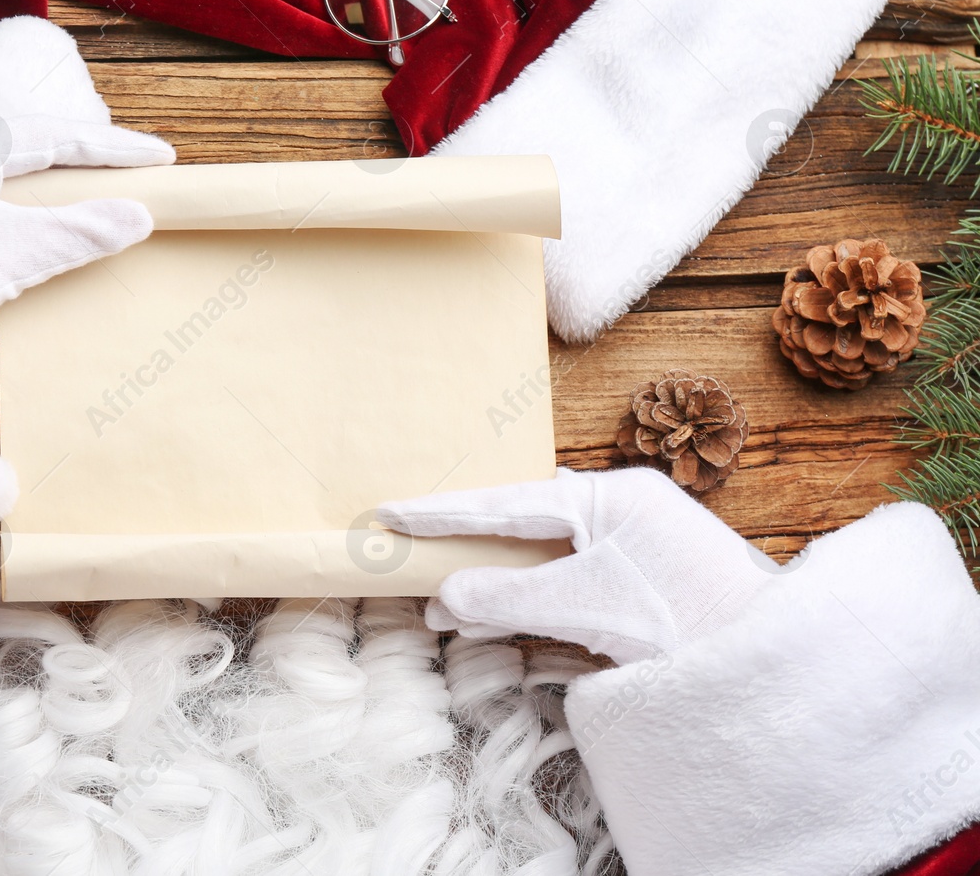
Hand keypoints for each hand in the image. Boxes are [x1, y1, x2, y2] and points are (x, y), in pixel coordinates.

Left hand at [0, 113, 171, 379]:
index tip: (162, 156)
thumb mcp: (7, 257)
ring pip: (9, 192)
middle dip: (87, 163)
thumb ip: (77, 232)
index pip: (44, 137)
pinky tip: (60, 244)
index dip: (110, 147)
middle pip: (27, 156)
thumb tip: (140, 216)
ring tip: (112, 200)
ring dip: (62, 198)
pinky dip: (33, 229)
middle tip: (142, 171)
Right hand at [377, 467, 772, 662]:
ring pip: (542, 555)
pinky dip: (526, 598)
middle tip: (411, 555)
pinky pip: (565, 578)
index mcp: (609, 494)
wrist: (766, 661)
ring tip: (442, 607)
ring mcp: (632, 544)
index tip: (390, 511)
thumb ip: (506, 596)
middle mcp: (620, 508)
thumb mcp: (581, 605)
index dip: (444, 511)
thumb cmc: (681, 620)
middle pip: (522, 523)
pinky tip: (494, 614)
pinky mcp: (639, 581)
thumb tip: (445, 596)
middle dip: (465, 548)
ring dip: (494, 582)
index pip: (508, 501)